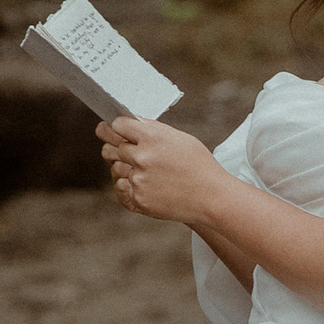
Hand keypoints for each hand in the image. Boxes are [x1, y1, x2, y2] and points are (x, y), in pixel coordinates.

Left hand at [100, 110, 217, 222]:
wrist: (211, 197)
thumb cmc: (198, 165)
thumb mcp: (179, 138)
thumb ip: (152, 130)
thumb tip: (131, 124)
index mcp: (152, 137)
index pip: (118, 124)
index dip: (116, 126)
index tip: (116, 129)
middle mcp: (141, 157)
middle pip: (112, 147)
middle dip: (115, 146)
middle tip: (114, 145)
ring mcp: (138, 180)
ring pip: (115, 168)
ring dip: (123, 167)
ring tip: (138, 168)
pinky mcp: (137, 199)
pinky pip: (120, 187)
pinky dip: (127, 185)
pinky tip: (140, 182)